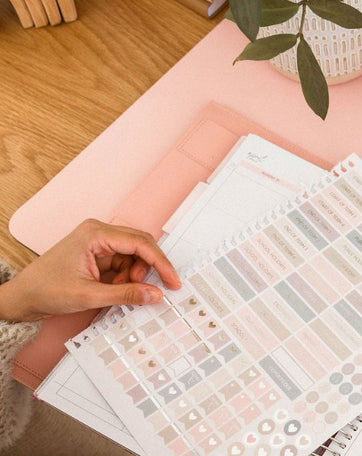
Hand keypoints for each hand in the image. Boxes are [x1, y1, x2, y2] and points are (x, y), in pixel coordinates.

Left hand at [0, 219, 179, 321]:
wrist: (21, 298)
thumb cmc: (45, 290)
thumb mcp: (89, 296)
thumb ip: (126, 294)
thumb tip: (155, 294)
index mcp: (96, 234)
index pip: (140, 243)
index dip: (160, 262)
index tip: (172, 279)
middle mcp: (99, 232)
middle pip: (139, 245)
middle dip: (146, 268)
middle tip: (150, 289)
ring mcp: (99, 241)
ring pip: (133, 254)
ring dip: (133, 274)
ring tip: (119, 291)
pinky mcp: (98, 252)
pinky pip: (123, 261)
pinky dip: (124, 277)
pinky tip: (114, 288)